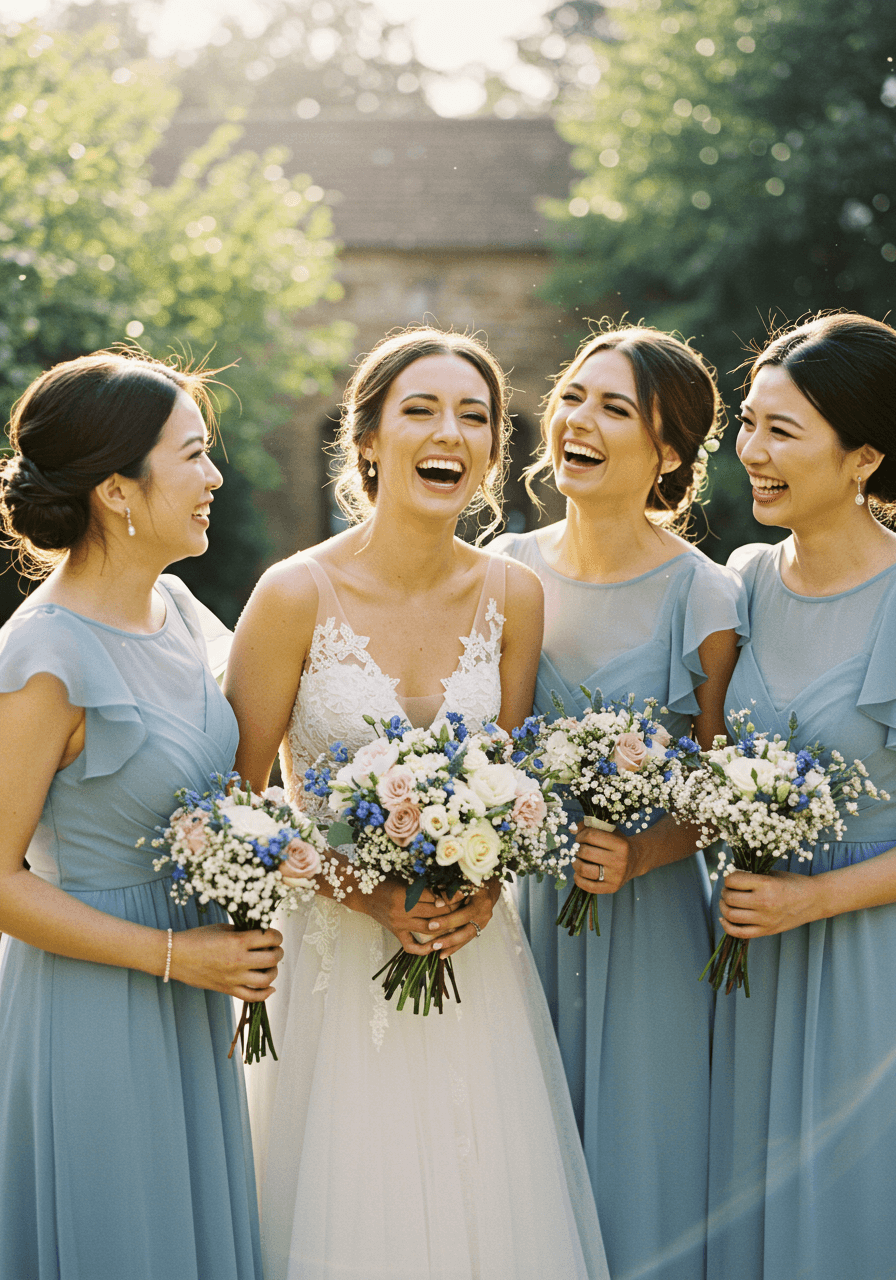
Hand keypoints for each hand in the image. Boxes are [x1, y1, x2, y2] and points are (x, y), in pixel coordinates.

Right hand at [168, 922, 283, 1000]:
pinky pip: (252, 996)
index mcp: (237, 941)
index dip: (276, 936)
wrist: (175, 956)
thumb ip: (243, 931)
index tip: (274, 935)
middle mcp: (238, 960)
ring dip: (274, 971)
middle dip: (278, 952)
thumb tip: (261, 933)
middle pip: (272, 959)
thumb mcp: (222, 928)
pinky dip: (265, 993)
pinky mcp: (227, 989)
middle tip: (274, 949)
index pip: (269, 938)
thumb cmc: (198, 938)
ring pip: (266, 979)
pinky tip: (270, 987)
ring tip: (270, 966)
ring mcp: (233, 978)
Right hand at [350, 876, 457, 954]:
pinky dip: (424, 949)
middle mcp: (402, 910)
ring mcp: (398, 924)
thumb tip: (447, 885)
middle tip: (464, 906)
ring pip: (428, 928)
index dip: (450, 895)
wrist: (363, 893)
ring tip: (456, 922)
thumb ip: (422, 883)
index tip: (462, 893)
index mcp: (405, 893)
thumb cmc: (385, 880)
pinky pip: (411, 946)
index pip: (435, 896)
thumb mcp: (404, 877)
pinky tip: (436, 946)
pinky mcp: (395, 933)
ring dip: (444, 927)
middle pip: (435, 912)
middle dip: (452, 909)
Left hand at [422, 878, 502, 957]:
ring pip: (466, 937)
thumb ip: (452, 892)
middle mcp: (484, 914)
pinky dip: (454, 947)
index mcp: (482, 901)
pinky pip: (466, 940)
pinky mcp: (478, 928)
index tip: (431, 924)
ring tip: (435, 950)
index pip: (463, 913)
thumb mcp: (464, 882)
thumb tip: (438, 903)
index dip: (447, 920)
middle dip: (449, 937)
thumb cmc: (472, 880)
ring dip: (451, 945)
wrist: (489, 885)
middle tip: (433, 944)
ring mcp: (482, 923)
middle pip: (466, 930)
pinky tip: (442, 954)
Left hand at [571, 823, 645, 893]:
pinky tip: (578, 874)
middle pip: (586, 852)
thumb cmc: (618, 843)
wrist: (635, 861)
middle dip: (577, 849)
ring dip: (575, 864)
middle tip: (578, 849)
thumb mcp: (609, 831)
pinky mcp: (612, 888)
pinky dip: (578, 879)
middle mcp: (619, 860)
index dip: (580, 835)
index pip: (591, 836)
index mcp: (620, 844)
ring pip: (584, 870)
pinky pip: (588, 886)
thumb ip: (590, 826)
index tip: (580, 838)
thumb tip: (572, 829)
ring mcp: (616, 876)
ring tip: (577, 861)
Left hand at [720, 869, 822, 937]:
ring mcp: (765, 919)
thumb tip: (728, 877)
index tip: (731, 877)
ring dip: (723, 906)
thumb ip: (751, 876)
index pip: (732, 881)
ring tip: (727, 901)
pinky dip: (727, 926)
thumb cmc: (792, 883)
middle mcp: (764, 902)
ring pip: (730, 915)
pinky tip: (724, 918)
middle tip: (728, 889)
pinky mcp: (766, 931)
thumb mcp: (772, 874)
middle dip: (724, 891)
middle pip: (729, 898)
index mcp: (766, 884)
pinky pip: (739, 933)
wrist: (814, 900)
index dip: (728, 877)